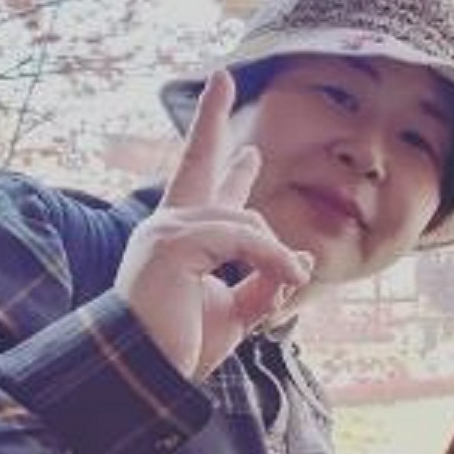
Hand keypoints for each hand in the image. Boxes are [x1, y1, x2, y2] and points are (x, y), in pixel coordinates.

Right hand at [115, 71, 311, 380]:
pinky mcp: (171, 244)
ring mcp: (166, 230)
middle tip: (221, 76)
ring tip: (292, 279)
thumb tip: (304, 257)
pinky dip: (270, 258)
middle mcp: (170, 223)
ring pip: (245, 220)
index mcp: (185, 235)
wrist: (150, 378)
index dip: (217, 144)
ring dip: (276, 254)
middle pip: (198, 161)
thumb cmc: (184, 347)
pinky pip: (242, 239)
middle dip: (211, 118)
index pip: (202, 179)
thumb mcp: (238, 313)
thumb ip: (268, 282)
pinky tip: (287, 276)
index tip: (230, 109)